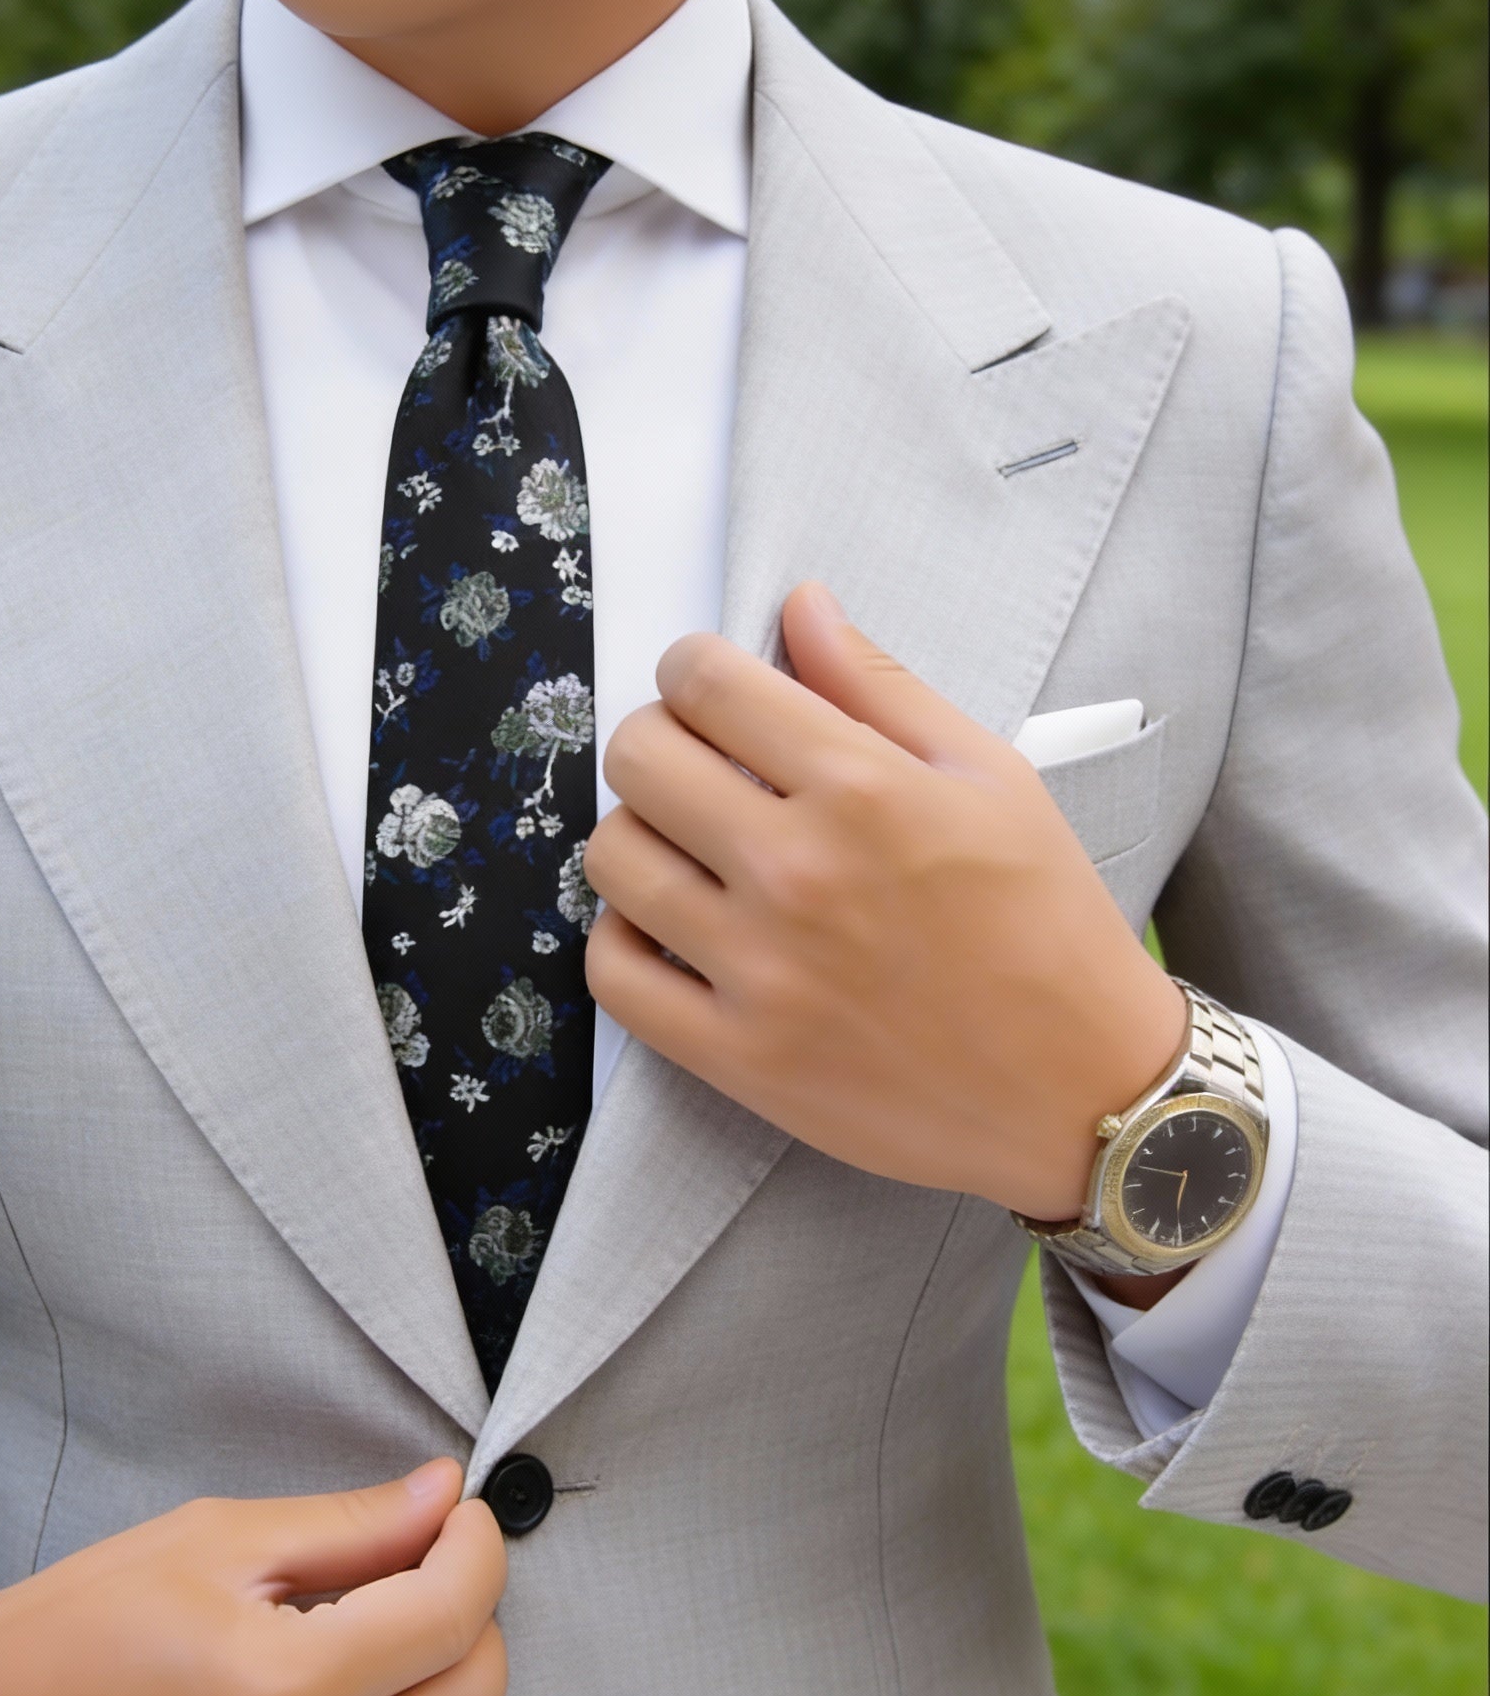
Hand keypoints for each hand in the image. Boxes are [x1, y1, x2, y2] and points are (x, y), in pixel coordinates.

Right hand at [0, 1459, 505, 1695]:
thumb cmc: (80, 1627)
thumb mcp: (214, 1542)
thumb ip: (350, 1525)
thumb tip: (445, 1496)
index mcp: (276, 1688)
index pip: (452, 1615)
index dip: (477, 1550)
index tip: (463, 1521)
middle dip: (474, 1622)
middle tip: (430, 1576)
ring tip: (378, 1652)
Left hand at [585, 582, 1185, 1221]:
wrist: (1082, 1090)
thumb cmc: (1046, 926)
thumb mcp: (991, 778)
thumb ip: (880, 685)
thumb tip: (799, 605)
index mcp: (862, 789)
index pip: (704, 682)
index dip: (693, 668)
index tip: (712, 689)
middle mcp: (798, 872)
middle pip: (638, 758)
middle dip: (658, 741)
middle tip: (700, 767)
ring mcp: (759, 970)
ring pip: (613, 858)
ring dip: (639, 837)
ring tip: (691, 851)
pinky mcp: (736, 1056)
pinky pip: (613, 973)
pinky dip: (625, 940)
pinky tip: (673, 929)